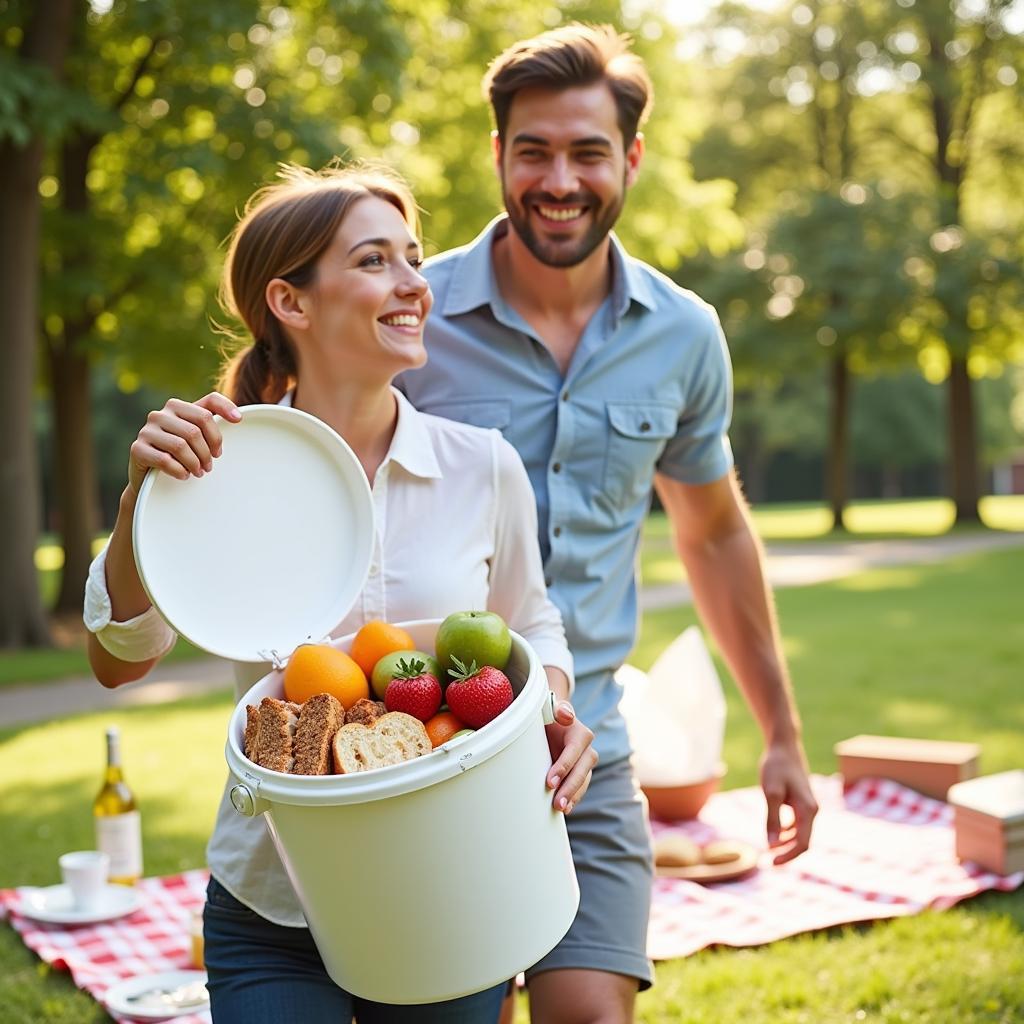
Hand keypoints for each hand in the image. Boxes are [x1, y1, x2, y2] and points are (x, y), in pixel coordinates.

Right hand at [128, 392, 242, 494]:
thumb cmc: (177, 454)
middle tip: (209, 466)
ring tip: (199, 472)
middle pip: (195, 430)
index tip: (232, 431)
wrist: (149, 478)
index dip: (222, 417)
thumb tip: (238, 417)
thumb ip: (211, 422)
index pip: (207, 406)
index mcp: (177, 407)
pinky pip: (165, 460)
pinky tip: (184, 476)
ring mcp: (146, 430)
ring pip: (180, 445)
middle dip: (207, 452)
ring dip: (194, 463)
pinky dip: (179, 471)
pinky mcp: (137, 449)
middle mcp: (160, 414)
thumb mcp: (195, 436)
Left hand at [545, 699, 596, 813]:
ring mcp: (585, 764)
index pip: (573, 752)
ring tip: (560, 809)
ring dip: (572, 796)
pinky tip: (565, 808)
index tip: (549, 782)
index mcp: (581, 734)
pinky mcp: (580, 774)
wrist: (551, 725)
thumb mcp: (551, 709)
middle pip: (582, 771)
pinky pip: (580, 788)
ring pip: (583, 782)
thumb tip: (567, 716)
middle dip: (570, 788)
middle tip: (556, 803)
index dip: (563, 767)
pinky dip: (573, 799)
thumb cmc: (549, 717)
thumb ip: (559, 709)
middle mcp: (587, 750)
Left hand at [760, 741, 817, 864]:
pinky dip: (786, 832)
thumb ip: (772, 819)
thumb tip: (771, 845)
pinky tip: (774, 833)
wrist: (783, 746)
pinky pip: (797, 824)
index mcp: (808, 810)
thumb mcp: (771, 793)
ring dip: (786, 843)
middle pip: (803, 841)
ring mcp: (807, 806)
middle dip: (787, 852)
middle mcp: (812, 810)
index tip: (771, 861)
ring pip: (800, 834)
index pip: (803, 844)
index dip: (788, 856)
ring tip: (768, 848)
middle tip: (768, 860)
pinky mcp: (800, 802)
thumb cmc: (776, 767)